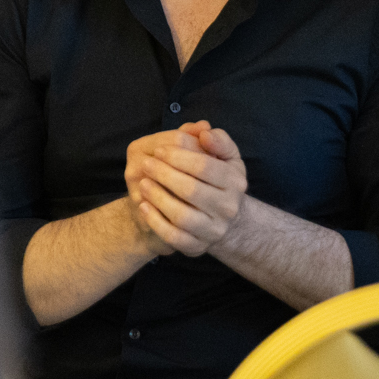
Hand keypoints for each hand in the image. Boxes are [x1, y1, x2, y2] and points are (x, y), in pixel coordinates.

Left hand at [126, 122, 247, 256]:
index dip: (179, 156)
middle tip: (146, 164)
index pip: (205, 167)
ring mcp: (213, 230)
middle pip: (192, 191)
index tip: (159, 149)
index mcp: (235, 182)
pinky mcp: (197, 247)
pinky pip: (174, 237)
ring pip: (182, 216)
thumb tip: (205, 131)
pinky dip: (156, 222)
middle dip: (165, 174)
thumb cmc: (220, 180)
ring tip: (142, 183)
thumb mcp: (225, 157)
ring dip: (158, 198)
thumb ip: (218, 140)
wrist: (224, 220)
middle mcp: (228, 208)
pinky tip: (143, 206)